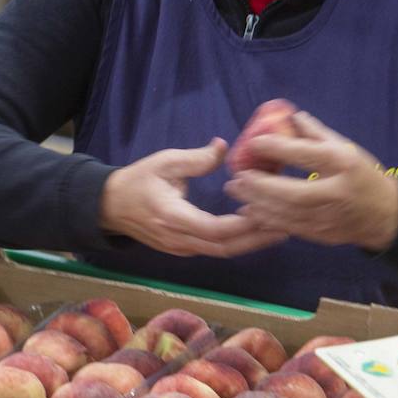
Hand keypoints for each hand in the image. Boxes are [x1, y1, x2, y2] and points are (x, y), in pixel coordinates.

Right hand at [99, 138, 281, 257]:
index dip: (242, 225)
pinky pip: (216, 249)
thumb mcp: (164, 162)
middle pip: (225, 247)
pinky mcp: (185, 249)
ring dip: (251, 241)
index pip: (214, 229)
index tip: (266, 211)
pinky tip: (256, 228)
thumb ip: (195, 158)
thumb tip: (223, 147)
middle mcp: (179, 240)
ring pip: (223, 251)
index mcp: (173, 217)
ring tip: (279, 226)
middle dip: (257, 238)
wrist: (110, 206)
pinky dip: (238, 241)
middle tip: (286, 222)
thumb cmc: (138, 181)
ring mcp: (182, 248)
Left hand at [222, 112, 397, 250]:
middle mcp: (336, 192)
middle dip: (259, 185)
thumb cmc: (363, 175)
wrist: (385, 215)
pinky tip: (250, 210)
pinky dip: (267, 220)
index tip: (254, 142)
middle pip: (291, 191)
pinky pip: (289, 228)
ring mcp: (329, 217)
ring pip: (287, 214)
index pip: (306, 154)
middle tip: (236, 176)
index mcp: (344, 164)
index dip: (276, 148)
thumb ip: (316, 133)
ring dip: (257, 203)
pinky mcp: (322, 235)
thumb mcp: (347, 148)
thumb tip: (289, 116)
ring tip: (236, 191)